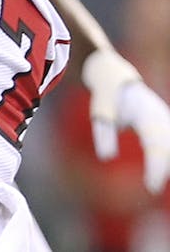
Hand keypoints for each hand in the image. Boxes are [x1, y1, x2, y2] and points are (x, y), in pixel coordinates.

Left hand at [84, 49, 169, 193]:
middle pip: (168, 148)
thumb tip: (107, 157)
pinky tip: (164, 172)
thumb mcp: (101, 111)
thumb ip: (104, 133)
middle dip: (165, 169)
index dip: (155, 168)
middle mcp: (161, 118)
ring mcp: (166, 122)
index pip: (156, 147)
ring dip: (168, 164)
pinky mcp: (165, 126)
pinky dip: (167, 158)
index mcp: (147, 115)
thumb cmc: (107, 95)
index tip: (151, 187)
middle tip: (153, 189)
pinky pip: (168, 146)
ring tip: (157, 184)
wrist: (116, 76)